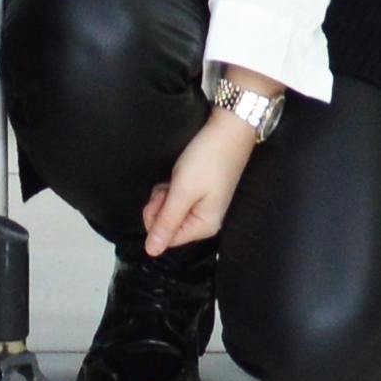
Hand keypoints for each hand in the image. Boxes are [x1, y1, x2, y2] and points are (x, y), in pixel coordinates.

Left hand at [142, 107, 263, 256]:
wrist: (229, 128)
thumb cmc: (206, 160)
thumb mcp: (183, 191)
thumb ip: (166, 222)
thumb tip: (151, 252)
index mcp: (204, 226)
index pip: (167, 238)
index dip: (155, 218)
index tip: (161, 196)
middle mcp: (204, 220)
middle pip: (167, 224)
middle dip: (160, 204)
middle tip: (170, 183)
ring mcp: (203, 206)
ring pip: (169, 209)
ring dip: (165, 193)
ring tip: (176, 176)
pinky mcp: (200, 192)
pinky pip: (177, 198)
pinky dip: (172, 186)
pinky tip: (178, 173)